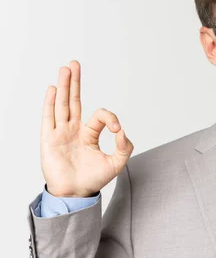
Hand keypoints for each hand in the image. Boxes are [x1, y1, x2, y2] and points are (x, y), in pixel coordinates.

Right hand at [40, 60, 133, 196]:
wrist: (76, 194)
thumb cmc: (94, 179)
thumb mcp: (117, 163)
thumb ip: (124, 147)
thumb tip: (123, 131)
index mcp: (89, 134)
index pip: (99, 116)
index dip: (110, 118)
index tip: (117, 128)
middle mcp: (73, 130)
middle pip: (73, 101)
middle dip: (75, 82)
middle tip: (74, 64)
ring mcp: (61, 133)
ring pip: (62, 105)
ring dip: (64, 86)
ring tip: (65, 69)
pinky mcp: (49, 140)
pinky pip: (49, 118)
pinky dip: (51, 103)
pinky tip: (54, 89)